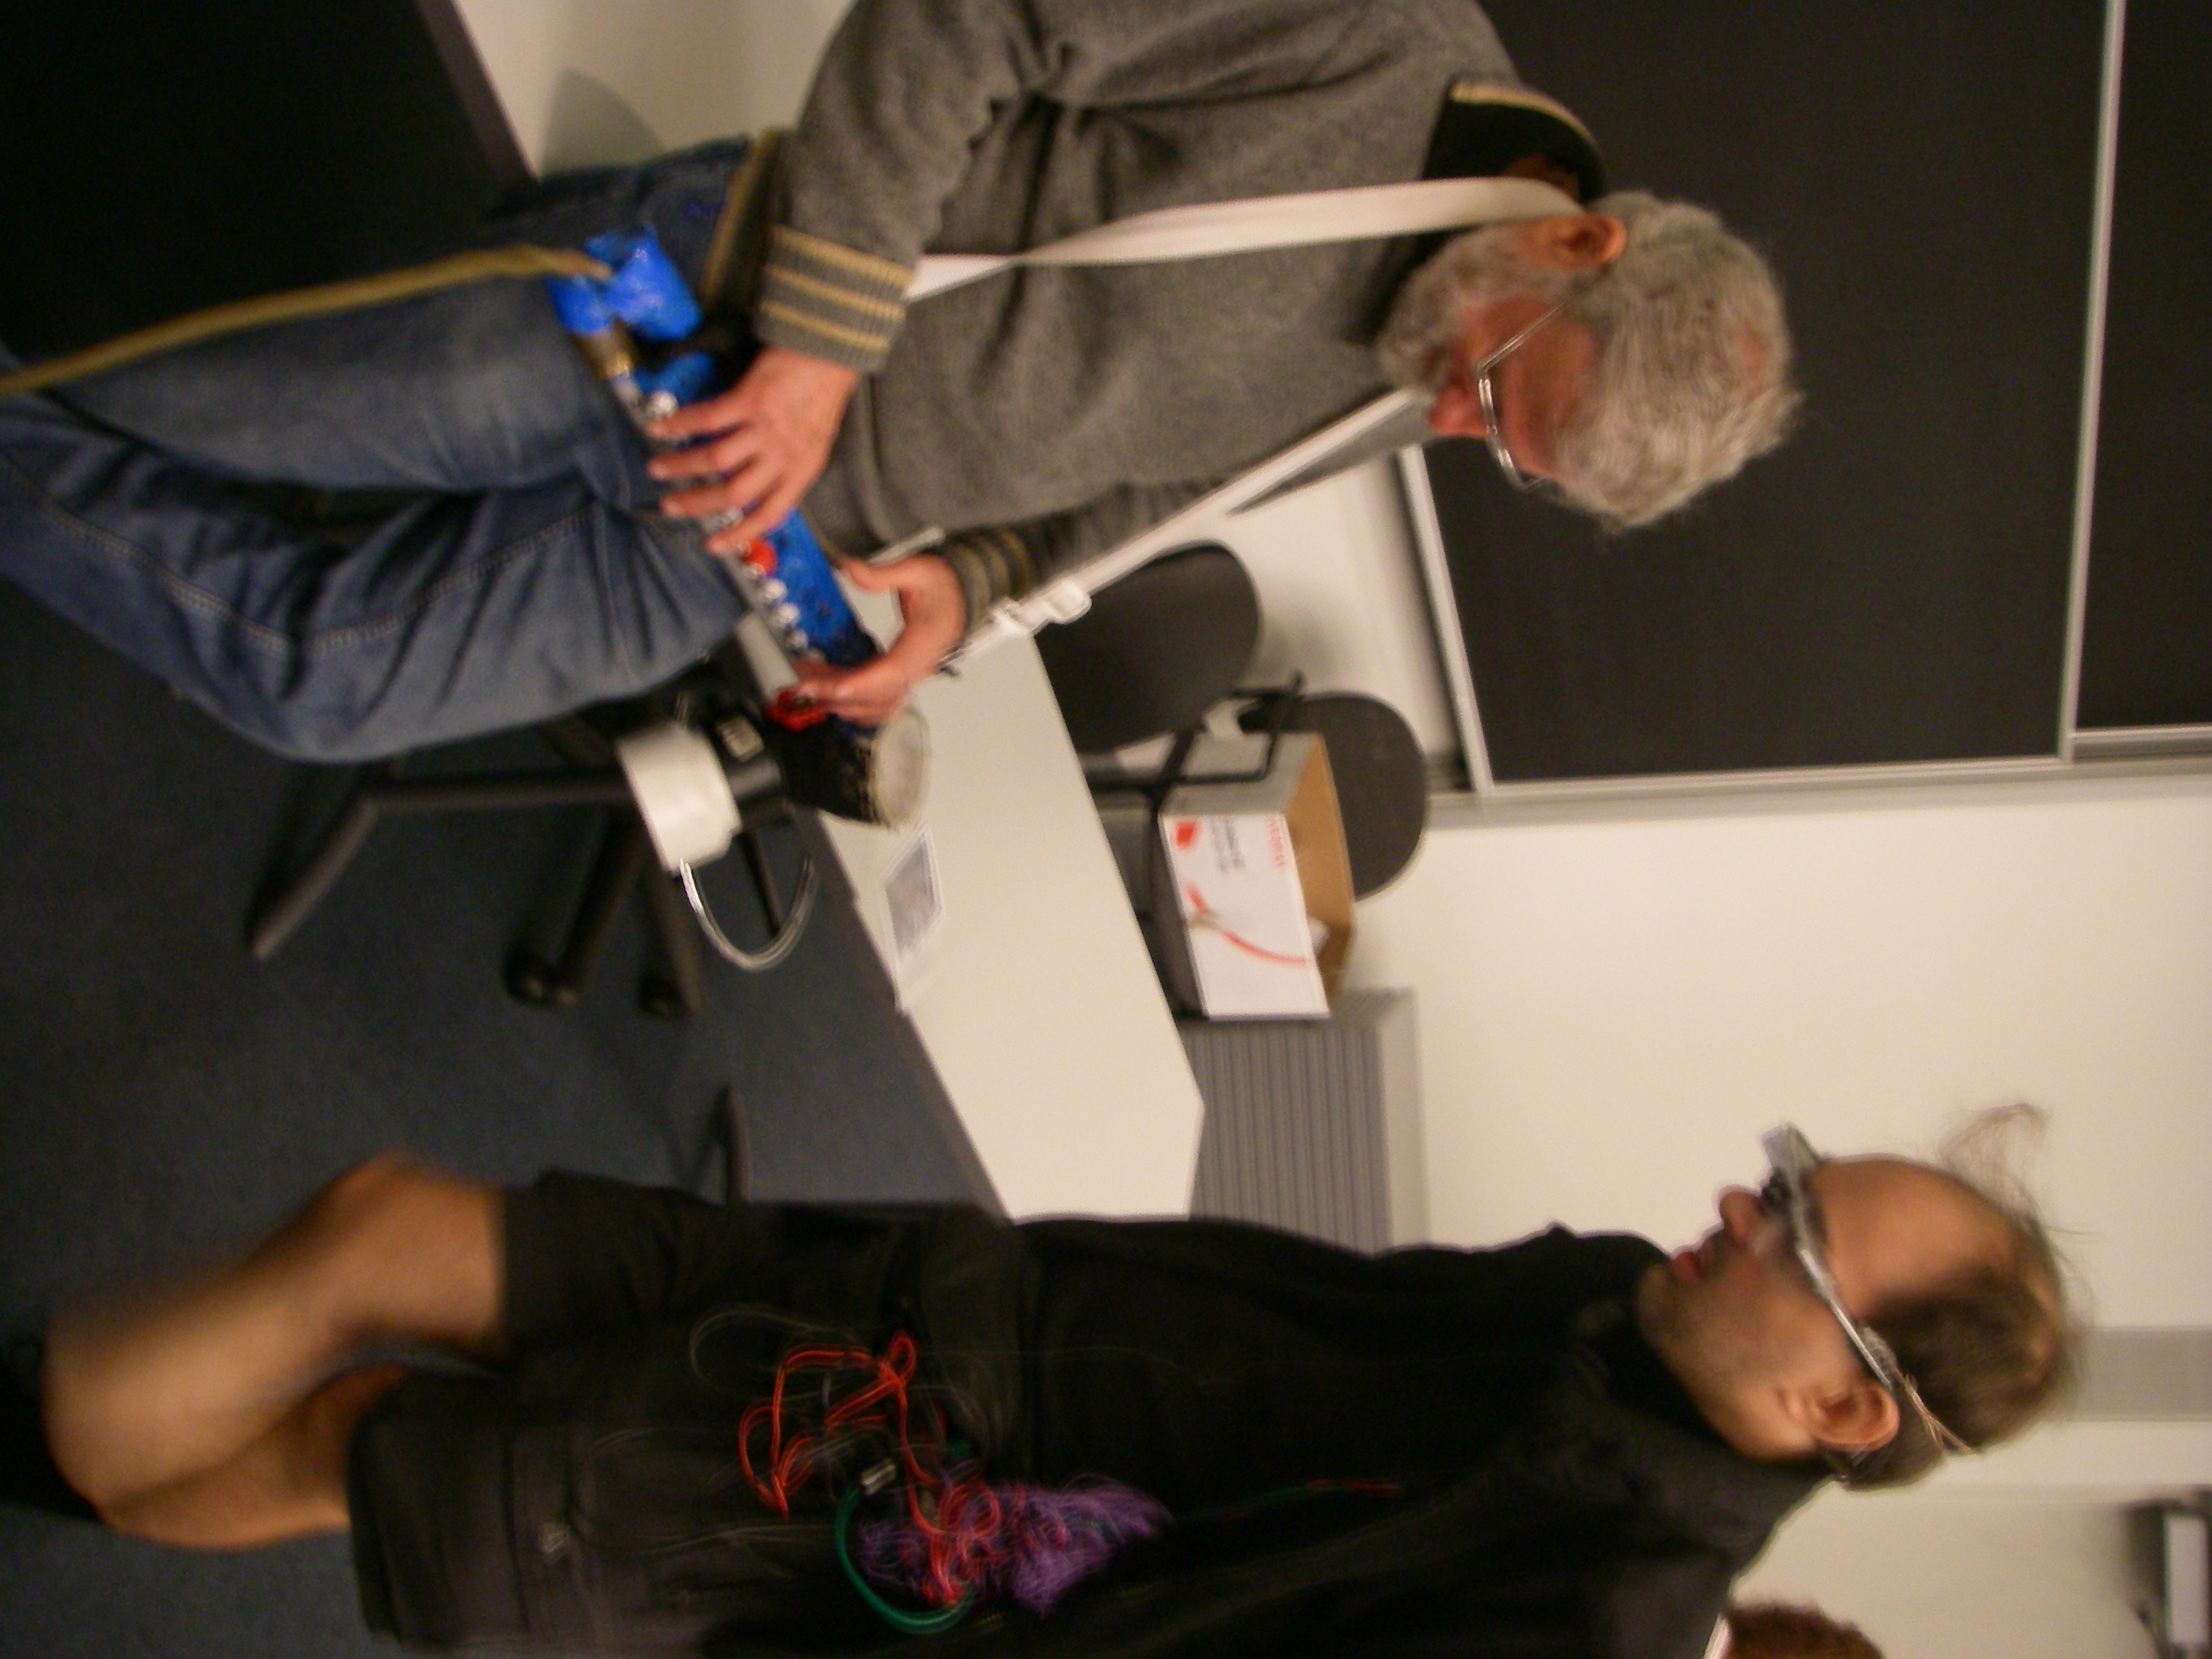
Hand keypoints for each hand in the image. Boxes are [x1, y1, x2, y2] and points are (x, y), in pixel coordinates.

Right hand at [646, 346, 858, 552]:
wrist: (830, 352)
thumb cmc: (821, 394)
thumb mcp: (814, 443)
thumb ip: (787, 467)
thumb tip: (753, 487)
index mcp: (802, 471)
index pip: (769, 514)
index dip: (739, 534)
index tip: (712, 545)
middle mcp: (784, 455)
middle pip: (734, 493)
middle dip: (697, 503)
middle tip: (671, 506)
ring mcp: (766, 428)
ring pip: (716, 460)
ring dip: (681, 466)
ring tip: (658, 469)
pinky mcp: (749, 399)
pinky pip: (707, 419)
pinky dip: (679, 424)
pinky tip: (659, 427)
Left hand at [789, 553, 967, 725]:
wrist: (960, 595)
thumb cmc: (942, 587)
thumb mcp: (916, 570)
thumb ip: (881, 573)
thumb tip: (849, 569)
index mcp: (924, 641)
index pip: (893, 670)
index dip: (863, 682)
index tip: (835, 687)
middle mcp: (918, 665)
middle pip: (878, 693)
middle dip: (839, 693)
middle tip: (805, 683)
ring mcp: (910, 674)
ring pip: (877, 704)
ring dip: (843, 703)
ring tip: (812, 688)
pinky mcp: (901, 676)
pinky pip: (880, 702)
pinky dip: (855, 706)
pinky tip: (832, 697)